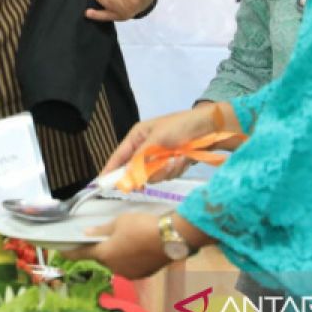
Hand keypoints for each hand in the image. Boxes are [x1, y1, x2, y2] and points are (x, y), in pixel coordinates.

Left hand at [62, 212, 168, 278]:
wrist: (172, 238)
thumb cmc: (142, 226)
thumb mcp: (120, 222)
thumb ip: (102, 230)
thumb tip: (88, 234)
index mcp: (104, 255)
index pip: (81, 255)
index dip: (70, 252)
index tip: (61, 250)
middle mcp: (114, 268)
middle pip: (101, 258)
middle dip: (101, 248)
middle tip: (105, 235)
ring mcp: (129, 273)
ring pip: (116, 262)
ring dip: (116, 253)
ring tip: (126, 239)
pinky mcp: (143, 274)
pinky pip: (130, 265)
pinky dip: (129, 257)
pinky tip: (137, 247)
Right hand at [100, 106, 224, 175]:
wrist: (208, 128)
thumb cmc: (180, 127)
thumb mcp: (157, 139)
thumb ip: (140, 158)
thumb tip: (126, 176)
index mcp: (138, 136)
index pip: (119, 156)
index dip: (111, 170)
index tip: (102, 184)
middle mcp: (145, 147)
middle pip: (136, 170)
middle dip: (147, 173)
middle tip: (149, 179)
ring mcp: (159, 156)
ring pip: (153, 175)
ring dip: (165, 170)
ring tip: (177, 158)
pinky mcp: (171, 163)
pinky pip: (167, 175)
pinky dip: (175, 169)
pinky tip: (184, 159)